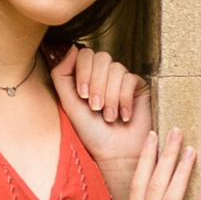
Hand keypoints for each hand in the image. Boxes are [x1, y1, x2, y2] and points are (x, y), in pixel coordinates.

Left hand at [56, 44, 153, 198]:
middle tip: (96, 107)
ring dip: (110, 96)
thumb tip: (72, 48)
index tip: (82, 96)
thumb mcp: (69, 104)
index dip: (84, 71)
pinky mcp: (138, 86)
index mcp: (86, 75)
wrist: (114, 152)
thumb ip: (62, 76)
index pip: (84, 53)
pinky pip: (130, 80)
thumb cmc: (91, 132)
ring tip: (109, 116)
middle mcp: (104, 74)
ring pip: (116, 69)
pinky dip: (124, 99)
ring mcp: (122, 79)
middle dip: (97, 84)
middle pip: (101, 57)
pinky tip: (123, 116)